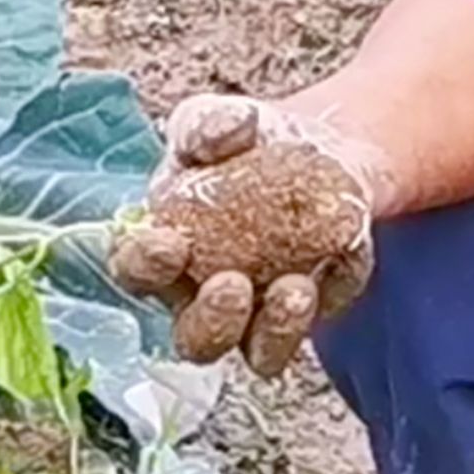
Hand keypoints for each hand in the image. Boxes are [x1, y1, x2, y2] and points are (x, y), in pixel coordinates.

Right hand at [106, 95, 387, 374]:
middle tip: (232, 283)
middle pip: (193, 339)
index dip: (143, 263)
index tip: (167, 242)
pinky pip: (316, 328)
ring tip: (295, 288)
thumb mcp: (219, 119)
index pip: (135, 269)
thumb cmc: (249, 141)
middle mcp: (199, 297)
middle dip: (210, 321)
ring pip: (255, 353)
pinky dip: (325, 303)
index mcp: (160, 249)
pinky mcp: (306, 317)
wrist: (320, 153)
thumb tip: (226, 130)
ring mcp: (256, 317)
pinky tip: (339, 262)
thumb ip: (208, 125)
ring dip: (272, 331)